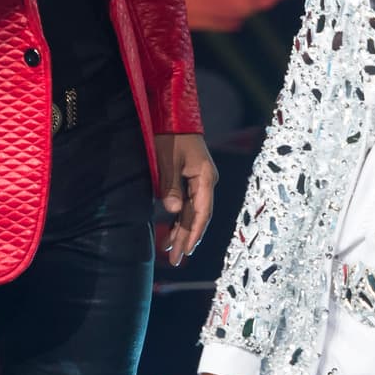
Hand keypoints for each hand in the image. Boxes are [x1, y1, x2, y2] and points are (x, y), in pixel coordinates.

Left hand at [154, 133, 216, 264]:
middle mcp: (206, 182)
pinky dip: (179, 219)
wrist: (174, 114)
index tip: (185, 250)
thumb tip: (172, 211)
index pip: (202, 212)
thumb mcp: (168, 160)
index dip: (193, 233)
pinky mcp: (191, 179)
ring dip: (181, 232)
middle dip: (186, 239)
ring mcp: (200, 181)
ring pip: (192, 213)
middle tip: (175, 260)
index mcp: (206, 178)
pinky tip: (171, 233)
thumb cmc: (170, 134)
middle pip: (198, 217)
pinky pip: (187, 204)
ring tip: (171, 252)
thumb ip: (170, 186)